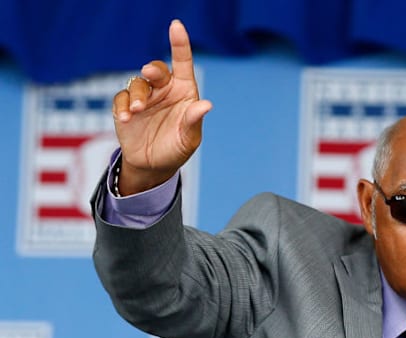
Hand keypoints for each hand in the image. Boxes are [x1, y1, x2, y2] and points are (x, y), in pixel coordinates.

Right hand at [112, 19, 211, 195]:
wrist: (154, 166)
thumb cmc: (177, 148)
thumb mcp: (189, 138)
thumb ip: (194, 121)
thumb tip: (206, 105)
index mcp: (184, 91)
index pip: (183, 63)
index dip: (179, 43)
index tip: (176, 25)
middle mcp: (164, 90)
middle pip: (157, 70)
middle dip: (153, 70)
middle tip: (150, 74)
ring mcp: (144, 97)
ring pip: (137, 83)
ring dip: (137, 94)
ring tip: (137, 111)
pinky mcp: (126, 107)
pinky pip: (121, 98)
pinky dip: (122, 106)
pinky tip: (126, 118)